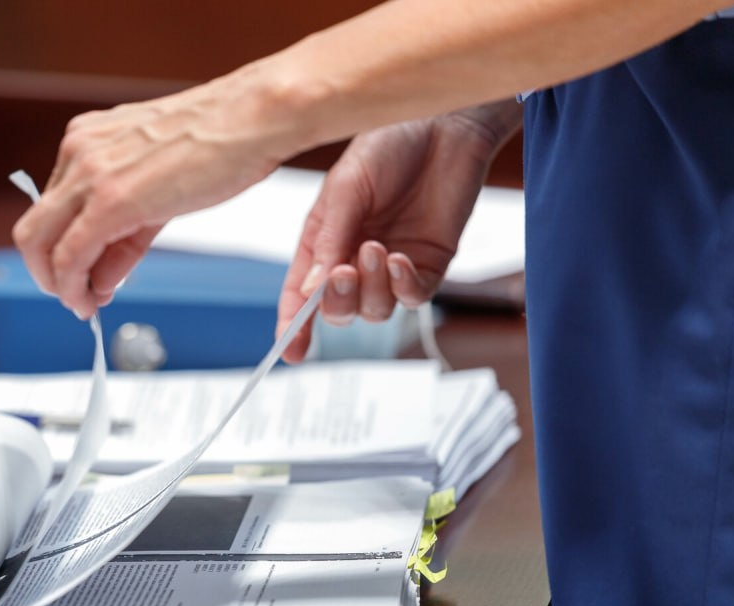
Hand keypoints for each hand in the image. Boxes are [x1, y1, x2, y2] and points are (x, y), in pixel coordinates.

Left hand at [13, 62, 310, 317]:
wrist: (253, 117)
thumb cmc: (220, 141)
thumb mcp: (158, 187)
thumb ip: (124, 234)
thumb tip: (103, 276)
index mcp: (87, 141)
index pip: (54, 209)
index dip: (61, 251)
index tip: (81, 277)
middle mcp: (78, 152)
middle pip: (32, 229)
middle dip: (47, 274)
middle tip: (71, 297)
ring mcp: (89, 174)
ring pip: (40, 245)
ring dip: (58, 285)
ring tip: (83, 305)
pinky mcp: (109, 200)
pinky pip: (71, 256)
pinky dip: (73, 286)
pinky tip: (90, 301)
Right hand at [277, 101, 521, 361]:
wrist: (444, 123)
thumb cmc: (388, 144)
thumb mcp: (345, 188)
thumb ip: (329, 239)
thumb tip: (309, 291)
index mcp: (323, 241)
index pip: (301, 294)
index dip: (292, 326)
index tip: (289, 352)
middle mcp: (354, 260)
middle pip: (338, 310)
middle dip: (335, 302)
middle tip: (341, 273)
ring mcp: (391, 267)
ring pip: (375, 310)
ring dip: (370, 289)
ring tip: (375, 248)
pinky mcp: (429, 265)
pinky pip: (412, 298)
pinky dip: (402, 287)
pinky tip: (399, 260)